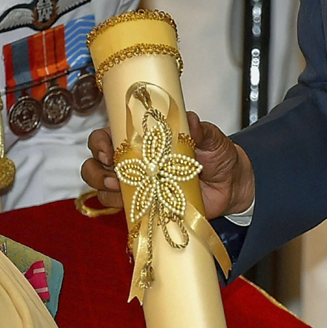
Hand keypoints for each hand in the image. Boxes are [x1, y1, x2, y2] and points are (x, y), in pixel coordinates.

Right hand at [81, 111, 254, 217]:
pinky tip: (127, 205)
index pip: (109, 135)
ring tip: (118, 188)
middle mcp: (135, 160)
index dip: (100, 142)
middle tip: (113, 174)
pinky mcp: (145, 206)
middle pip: (97, 162)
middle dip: (95, 168)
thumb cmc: (218, 156)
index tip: (109, 150)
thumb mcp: (212, 138)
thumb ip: (200, 129)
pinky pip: (120, 208)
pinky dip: (117, 207)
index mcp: (145, 139)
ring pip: (102, 186)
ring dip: (103, 188)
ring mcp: (137, 184)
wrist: (231, 186)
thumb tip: (190, 119)